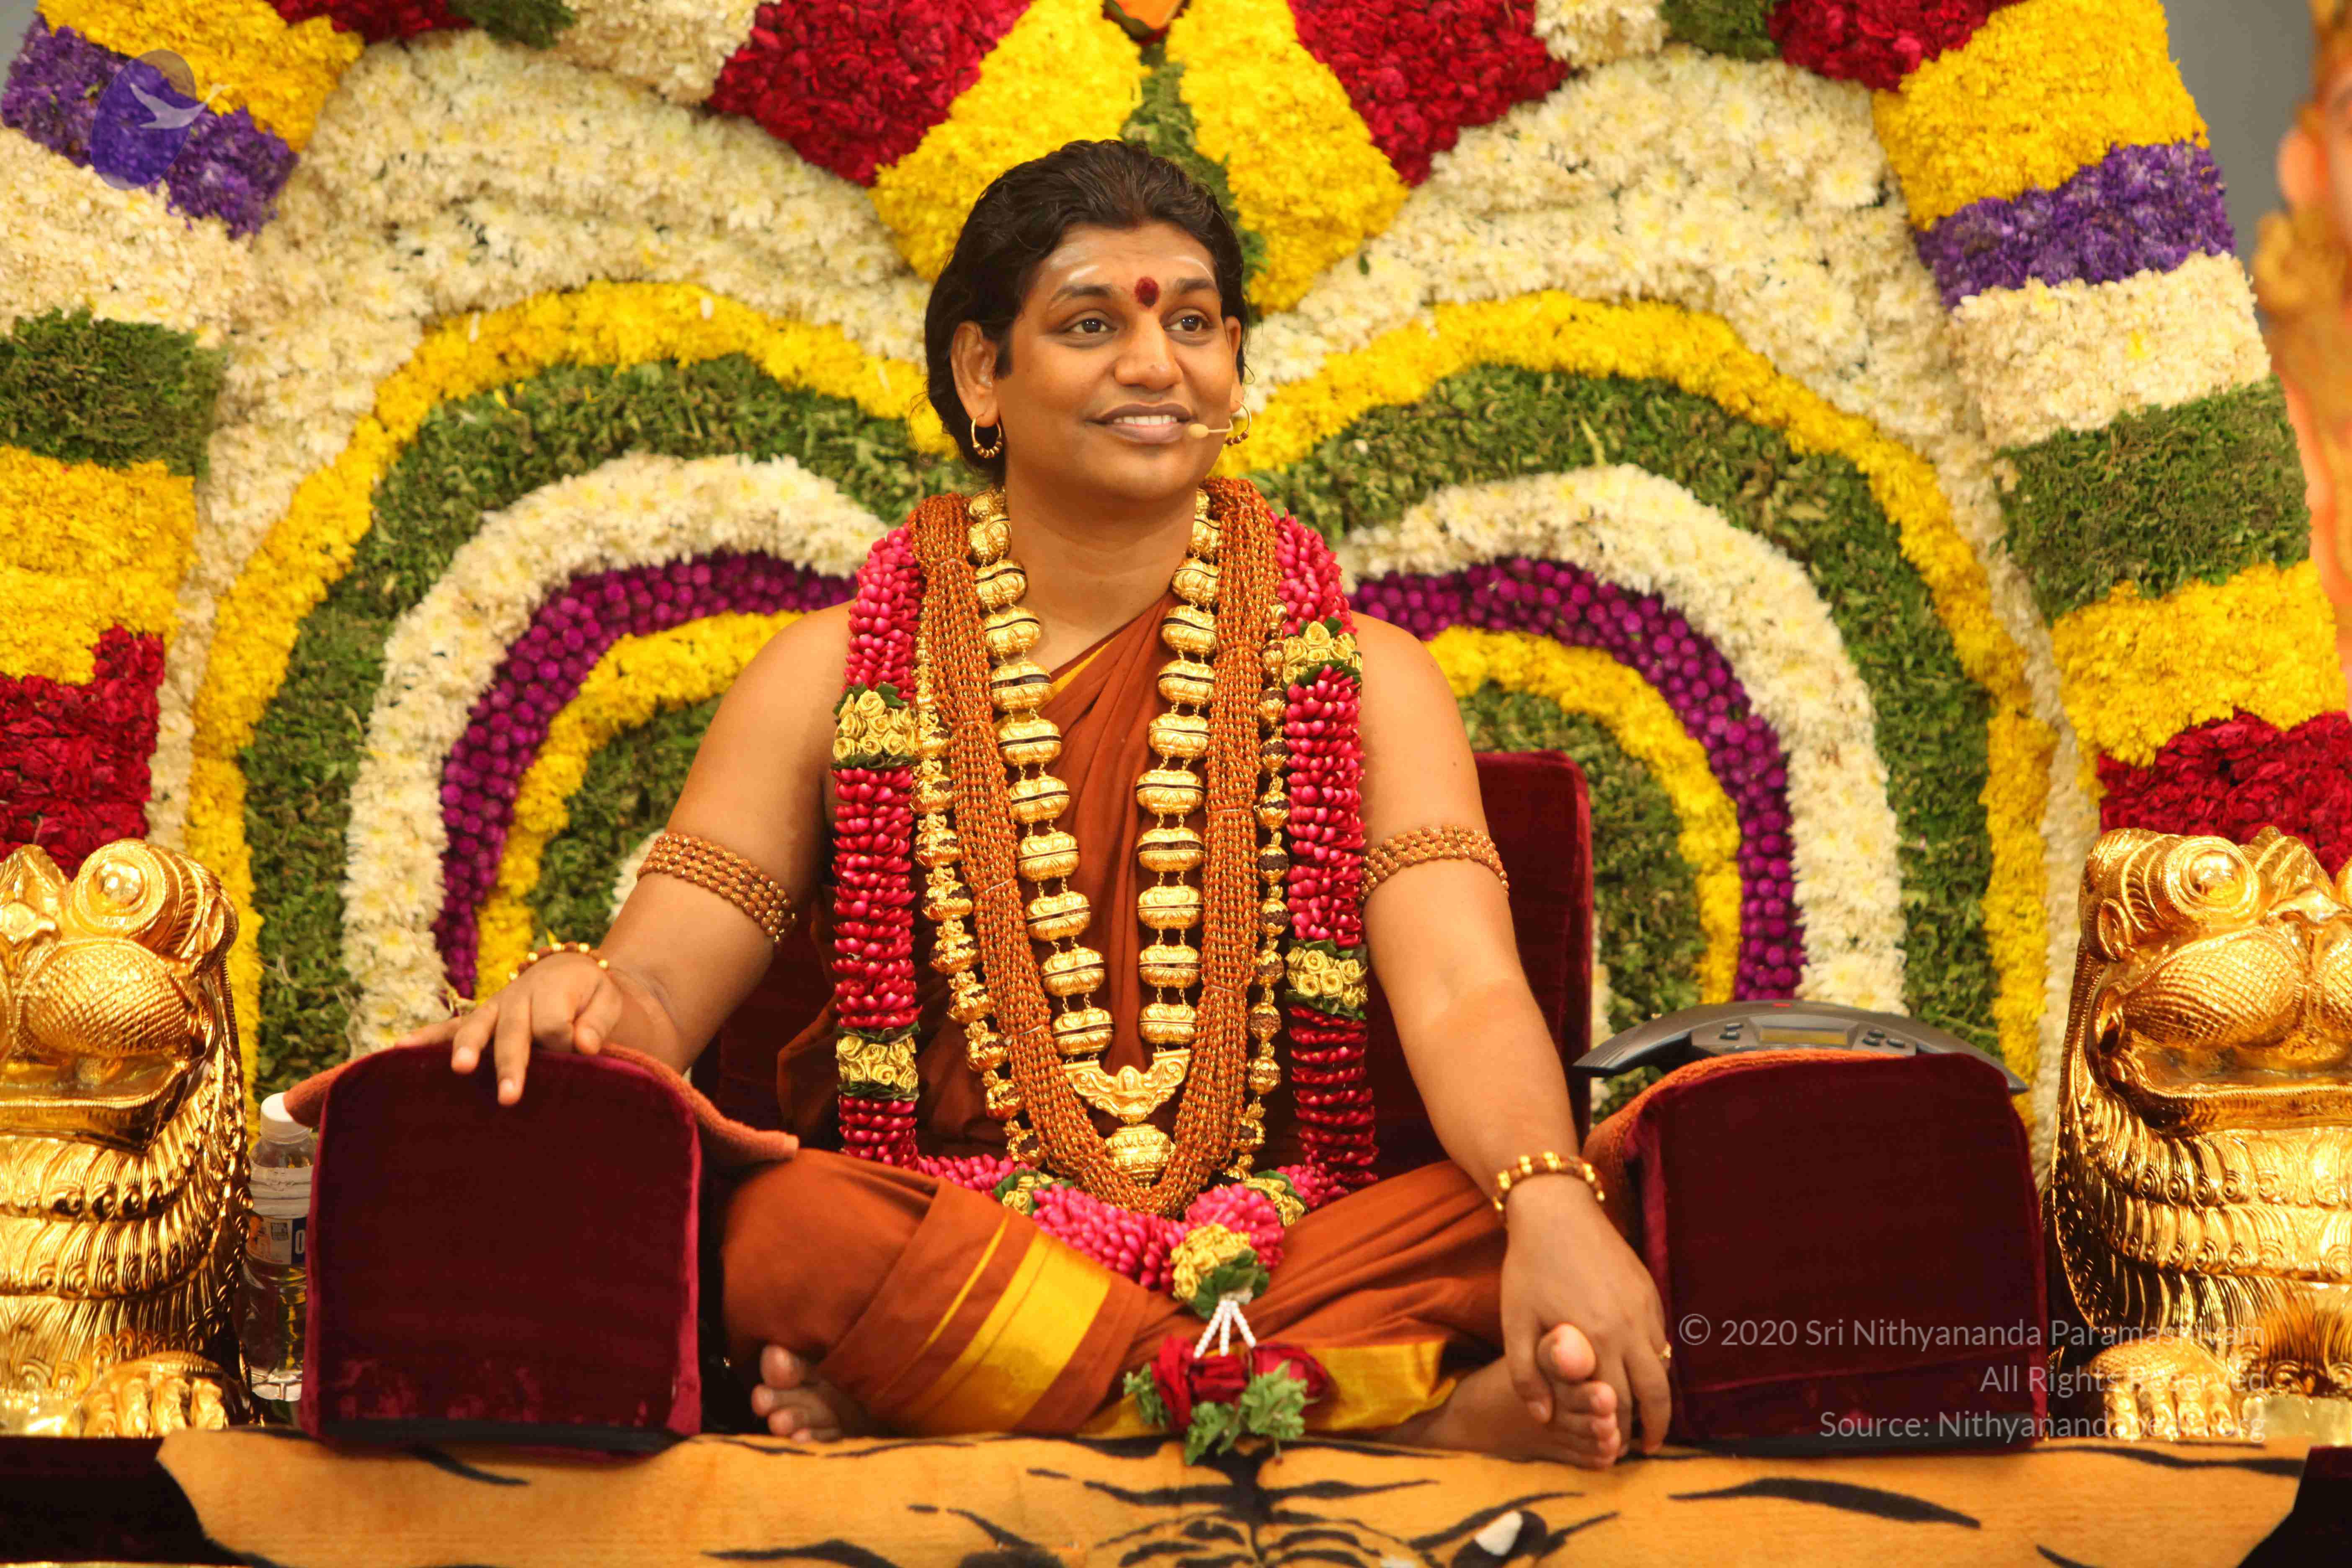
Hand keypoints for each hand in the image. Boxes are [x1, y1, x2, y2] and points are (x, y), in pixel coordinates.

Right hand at [393, 951, 621, 1104]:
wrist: (567, 968)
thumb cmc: (589, 994)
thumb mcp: (606, 999)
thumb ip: (597, 1021)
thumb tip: (584, 1046)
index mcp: (553, 991)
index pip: (554, 1024)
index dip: (566, 1042)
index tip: (580, 1055)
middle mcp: (518, 998)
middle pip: (514, 1031)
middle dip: (510, 1064)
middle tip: (510, 1097)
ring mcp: (494, 1008)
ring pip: (477, 1028)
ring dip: (468, 1049)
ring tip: (459, 1069)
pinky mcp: (480, 1017)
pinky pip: (450, 1026)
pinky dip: (427, 1037)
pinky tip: (401, 1049)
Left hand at [1498, 1176, 1669, 1466]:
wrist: (1556, 1211)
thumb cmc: (1529, 1268)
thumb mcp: (1515, 1322)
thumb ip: (1525, 1375)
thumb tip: (1543, 1418)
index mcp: (1595, 1342)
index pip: (1618, 1405)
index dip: (1619, 1434)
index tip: (1615, 1452)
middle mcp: (1629, 1329)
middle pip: (1655, 1394)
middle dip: (1652, 1427)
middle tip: (1644, 1448)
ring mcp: (1645, 1309)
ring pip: (1665, 1368)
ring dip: (1661, 1398)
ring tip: (1651, 1418)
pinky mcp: (1651, 1292)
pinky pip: (1663, 1339)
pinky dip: (1660, 1364)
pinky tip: (1646, 1373)